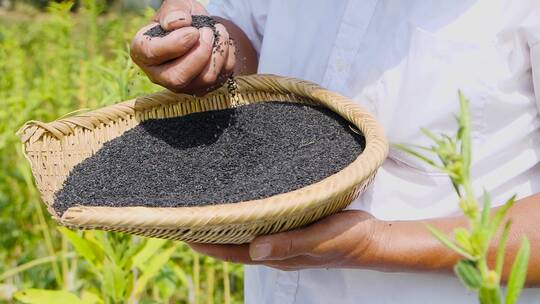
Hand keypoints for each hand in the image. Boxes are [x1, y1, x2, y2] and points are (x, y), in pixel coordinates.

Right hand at [130, 0, 234, 93]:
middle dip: (199, 53)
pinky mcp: (202, 89)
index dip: (176, 43)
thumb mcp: (175, 5)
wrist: (199, 28)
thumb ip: (173, 11)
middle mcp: (158, 74)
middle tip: (207, 32)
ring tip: (217, 31)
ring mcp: (181, 86)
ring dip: (217, 52)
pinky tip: (222, 42)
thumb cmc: (182, 17)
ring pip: (204, 80)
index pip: (152, 55)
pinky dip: (227, 57)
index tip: (193, 30)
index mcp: (142, 51)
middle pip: (177, 78)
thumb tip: (179, 22)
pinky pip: (221, 78)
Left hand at [189, 211, 383, 270]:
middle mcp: (274, 246)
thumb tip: (253, 250)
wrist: (370, 238)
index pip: (231, 252)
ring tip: (208, 202)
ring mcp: (282, 236)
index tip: (182, 230)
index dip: (206, 244)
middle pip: (233, 242)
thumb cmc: (346, 240)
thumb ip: (288, 244)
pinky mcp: (292, 224)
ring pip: (246, 230)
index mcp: (275, 254)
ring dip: (227, 220)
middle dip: (210, 230)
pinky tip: (245, 197)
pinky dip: (248, 211)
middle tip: (188, 211)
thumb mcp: (319, 241)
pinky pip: (263, 219)